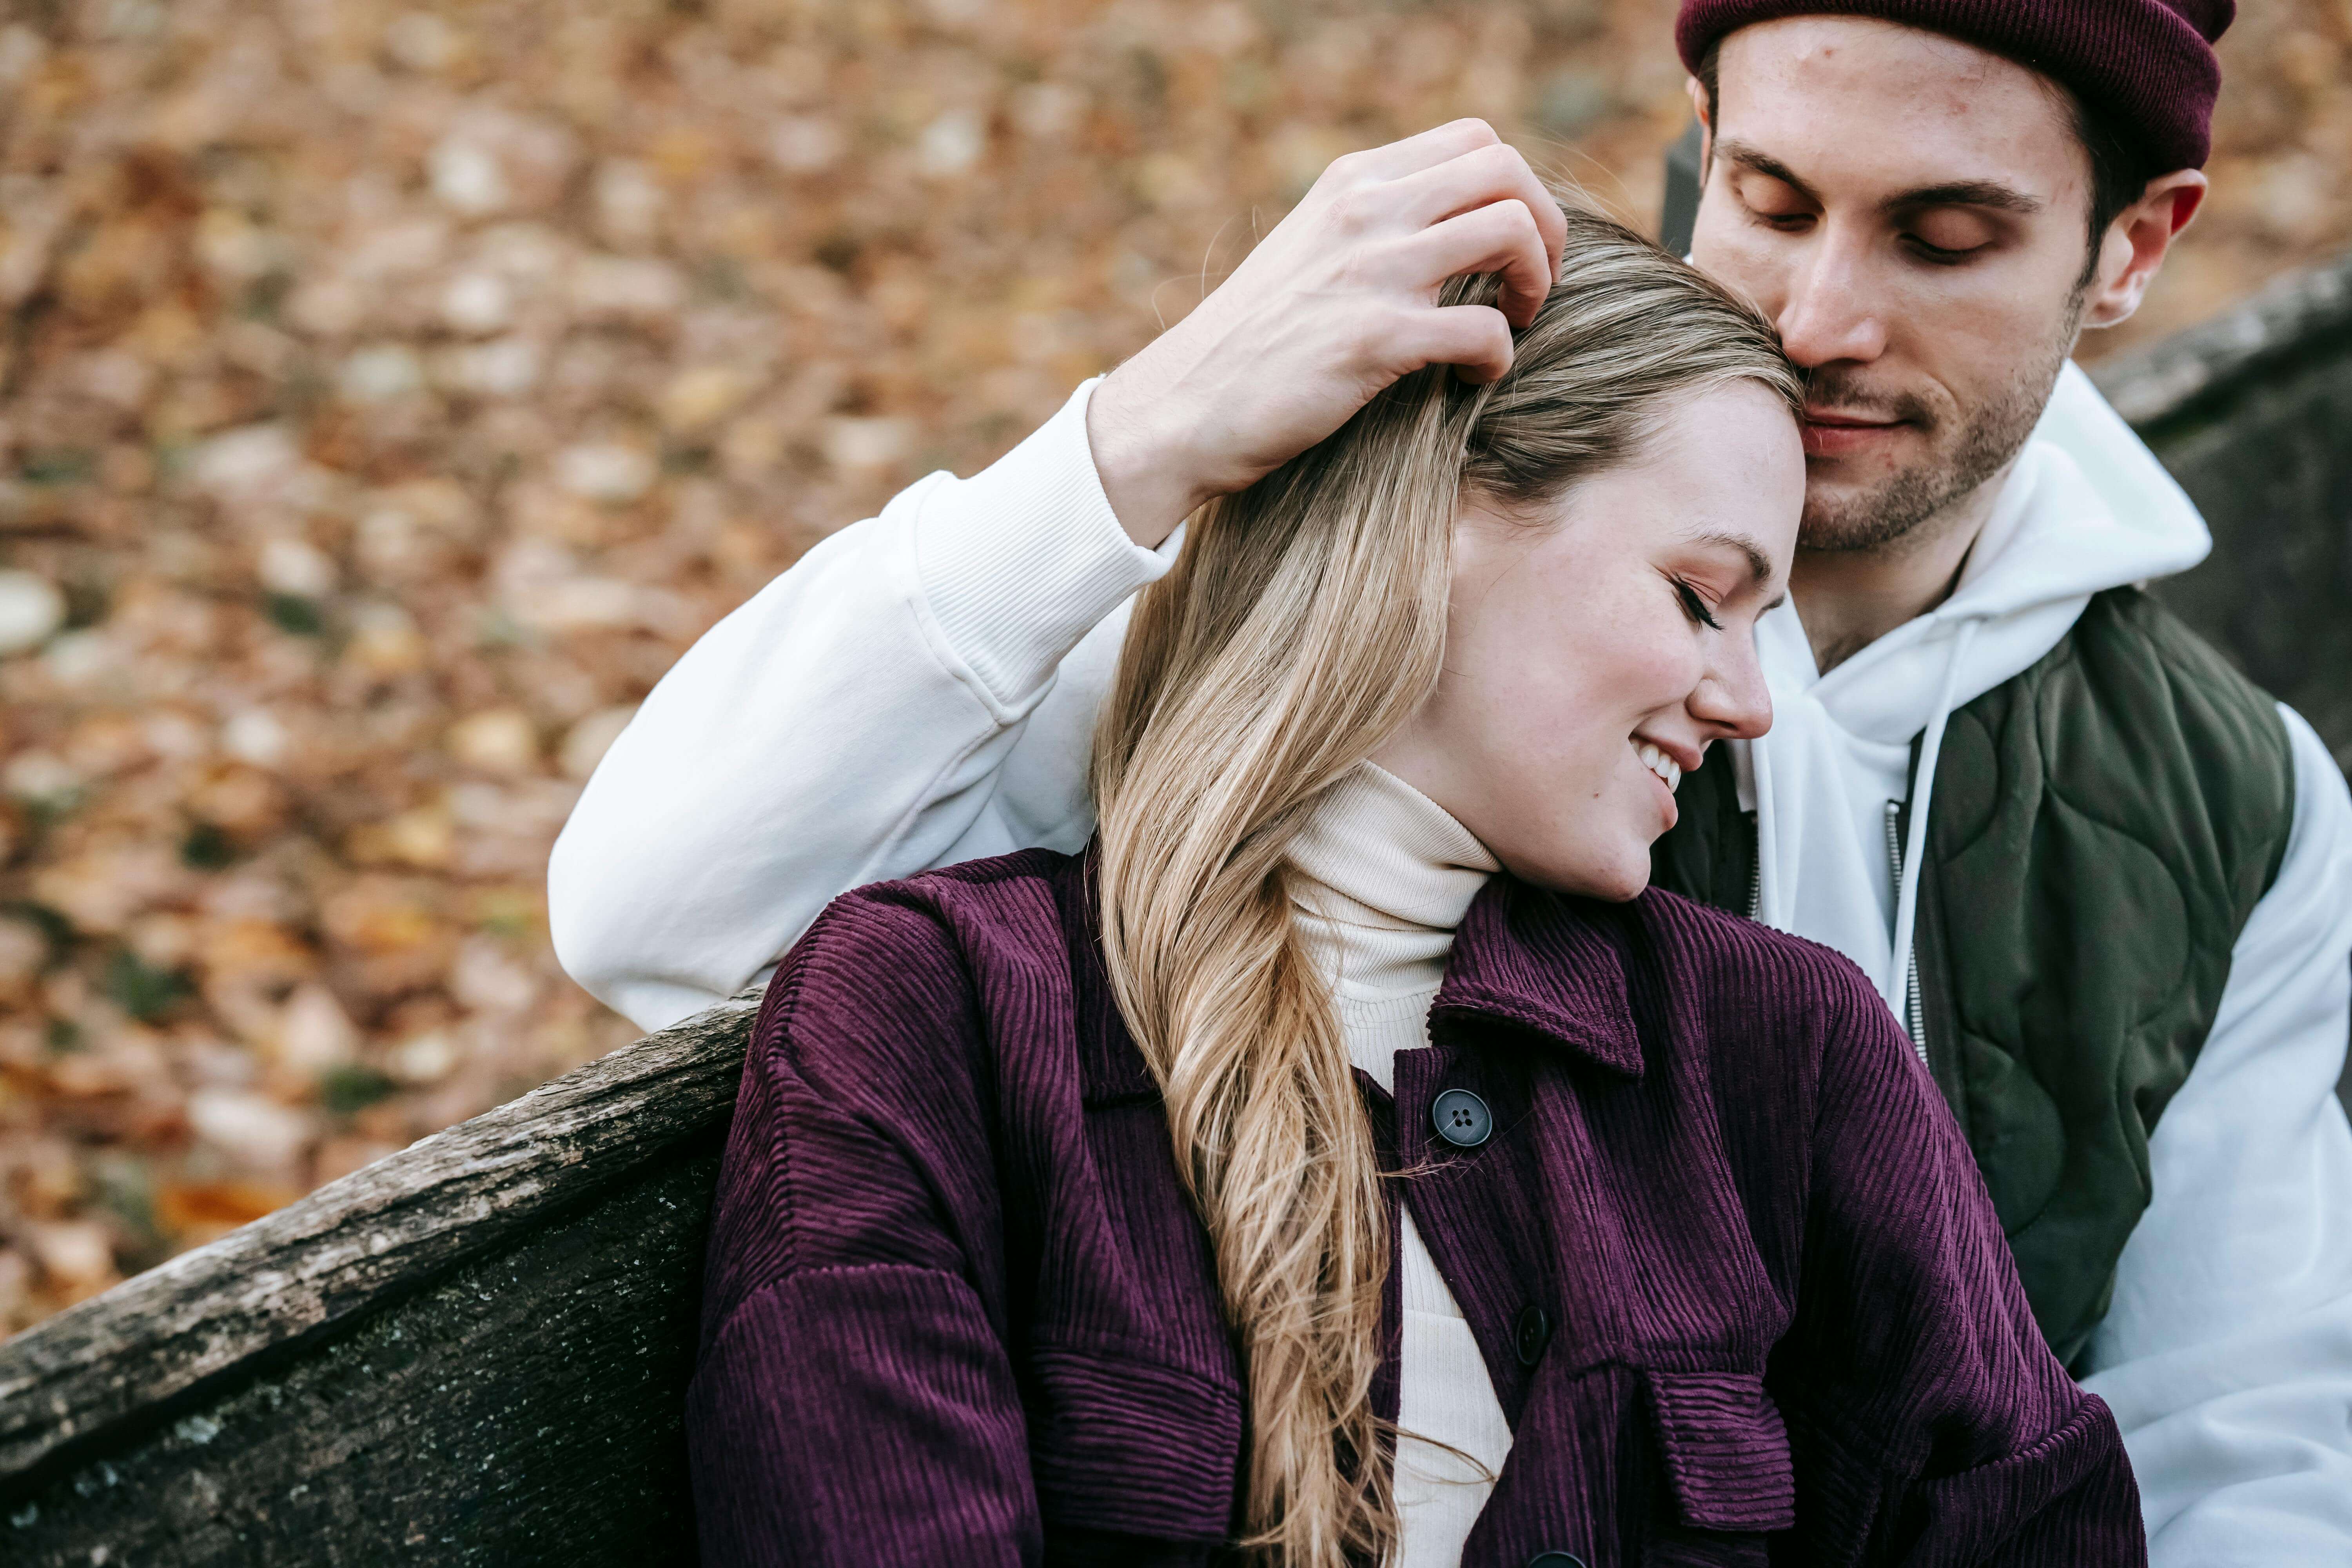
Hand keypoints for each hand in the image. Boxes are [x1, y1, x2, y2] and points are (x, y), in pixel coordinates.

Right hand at [1086, 119, 1565, 546]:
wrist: (1183, 408)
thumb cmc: (1251, 345)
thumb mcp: (1307, 253)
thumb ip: (1370, 228)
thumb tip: (1446, 231)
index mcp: (1350, 184)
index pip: (1473, 140)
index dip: (1516, 189)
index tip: (1508, 244)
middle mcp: (1364, 212)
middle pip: (1505, 169)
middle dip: (1543, 226)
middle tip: (1531, 284)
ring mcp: (1370, 271)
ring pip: (1509, 229)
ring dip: (1534, 281)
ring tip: (1513, 323)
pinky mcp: (1375, 339)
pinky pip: (1485, 329)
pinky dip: (1498, 358)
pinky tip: (1472, 380)